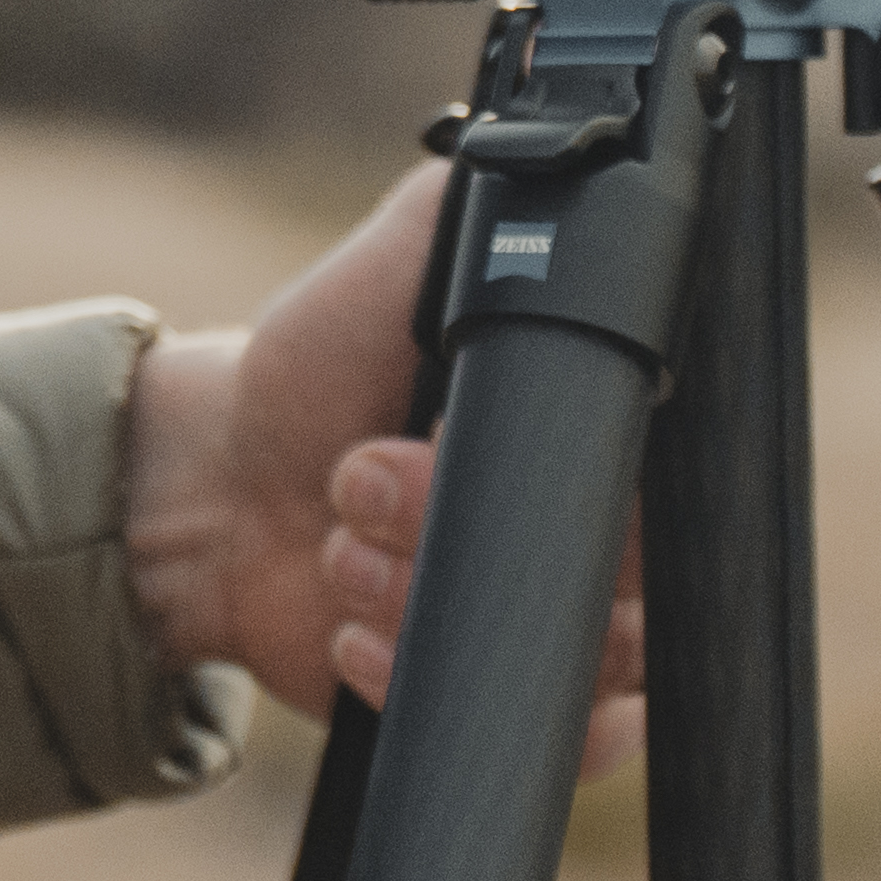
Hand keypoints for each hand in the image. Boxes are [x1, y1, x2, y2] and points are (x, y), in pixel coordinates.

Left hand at [125, 160, 648, 773]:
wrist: (216, 488)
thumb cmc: (317, 369)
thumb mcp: (391, 262)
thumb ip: (472, 209)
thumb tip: (553, 146)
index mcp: (598, 426)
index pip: (663, 470)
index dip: (577, 467)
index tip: (450, 435)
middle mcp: (597, 529)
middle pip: (625, 573)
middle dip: (464, 525)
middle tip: (360, 475)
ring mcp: (553, 619)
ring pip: (583, 660)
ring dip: (428, 597)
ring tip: (338, 544)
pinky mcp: (496, 691)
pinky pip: (536, 733)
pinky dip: (425, 678)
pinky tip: (350, 631)